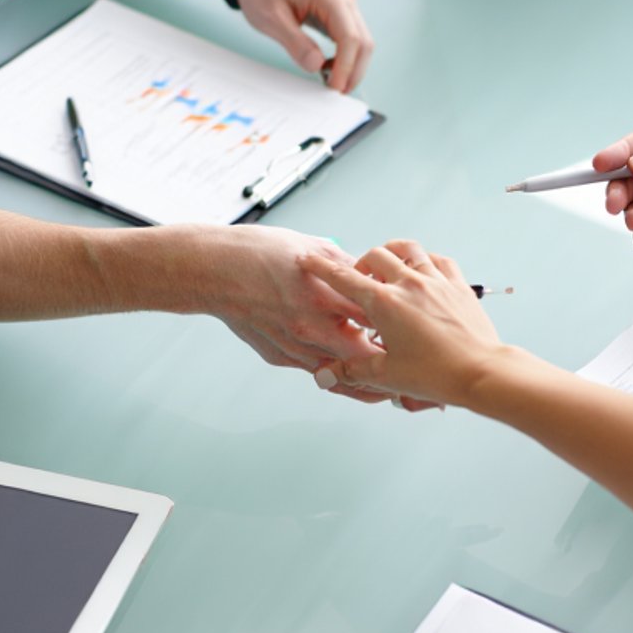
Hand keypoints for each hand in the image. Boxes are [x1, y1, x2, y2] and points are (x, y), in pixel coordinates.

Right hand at [203, 227, 392, 403]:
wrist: (215, 269)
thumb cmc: (258, 253)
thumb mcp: (313, 247)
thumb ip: (345, 267)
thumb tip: (367, 274)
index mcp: (325, 296)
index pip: (375, 318)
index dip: (399, 327)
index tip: (416, 332)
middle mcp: (312, 327)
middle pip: (364, 356)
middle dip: (389, 364)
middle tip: (410, 368)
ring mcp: (294, 346)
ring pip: (341, 376)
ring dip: (365, 381)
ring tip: (388, 384)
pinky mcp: (280, 355)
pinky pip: (316, 374)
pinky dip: (336, 378)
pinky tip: (350, 377)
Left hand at [232, 0, 374, 93]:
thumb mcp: (271, 18)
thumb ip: (295, 43)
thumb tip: (317, 66)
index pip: (350, 38)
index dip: (346, 68)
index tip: (335, 88)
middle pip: (363, 41)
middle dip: (353, 71)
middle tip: (336, 92)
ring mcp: (343, 1)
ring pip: (360, 40)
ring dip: (351, 64)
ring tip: (330, 81)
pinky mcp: (337, 8)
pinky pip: (350, 36)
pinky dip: (344, 55)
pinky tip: (328, 66)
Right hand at [299, 240, 507, 407]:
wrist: (481, 372)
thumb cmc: (437, 374)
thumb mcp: (387, 375)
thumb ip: (353, 370)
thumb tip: (329, 374)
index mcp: (385, 304)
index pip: (345, 278)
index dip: (323, 267)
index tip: (311, 260)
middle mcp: (409, 284)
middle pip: (376, 255)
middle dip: (361, 263)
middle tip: (359, 279)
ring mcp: (436, 281)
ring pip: (408, 248)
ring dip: (393, 252)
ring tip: (388, 265)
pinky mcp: (458, 285)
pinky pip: (439, 260)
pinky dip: (426, 259)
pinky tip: (423, 269)